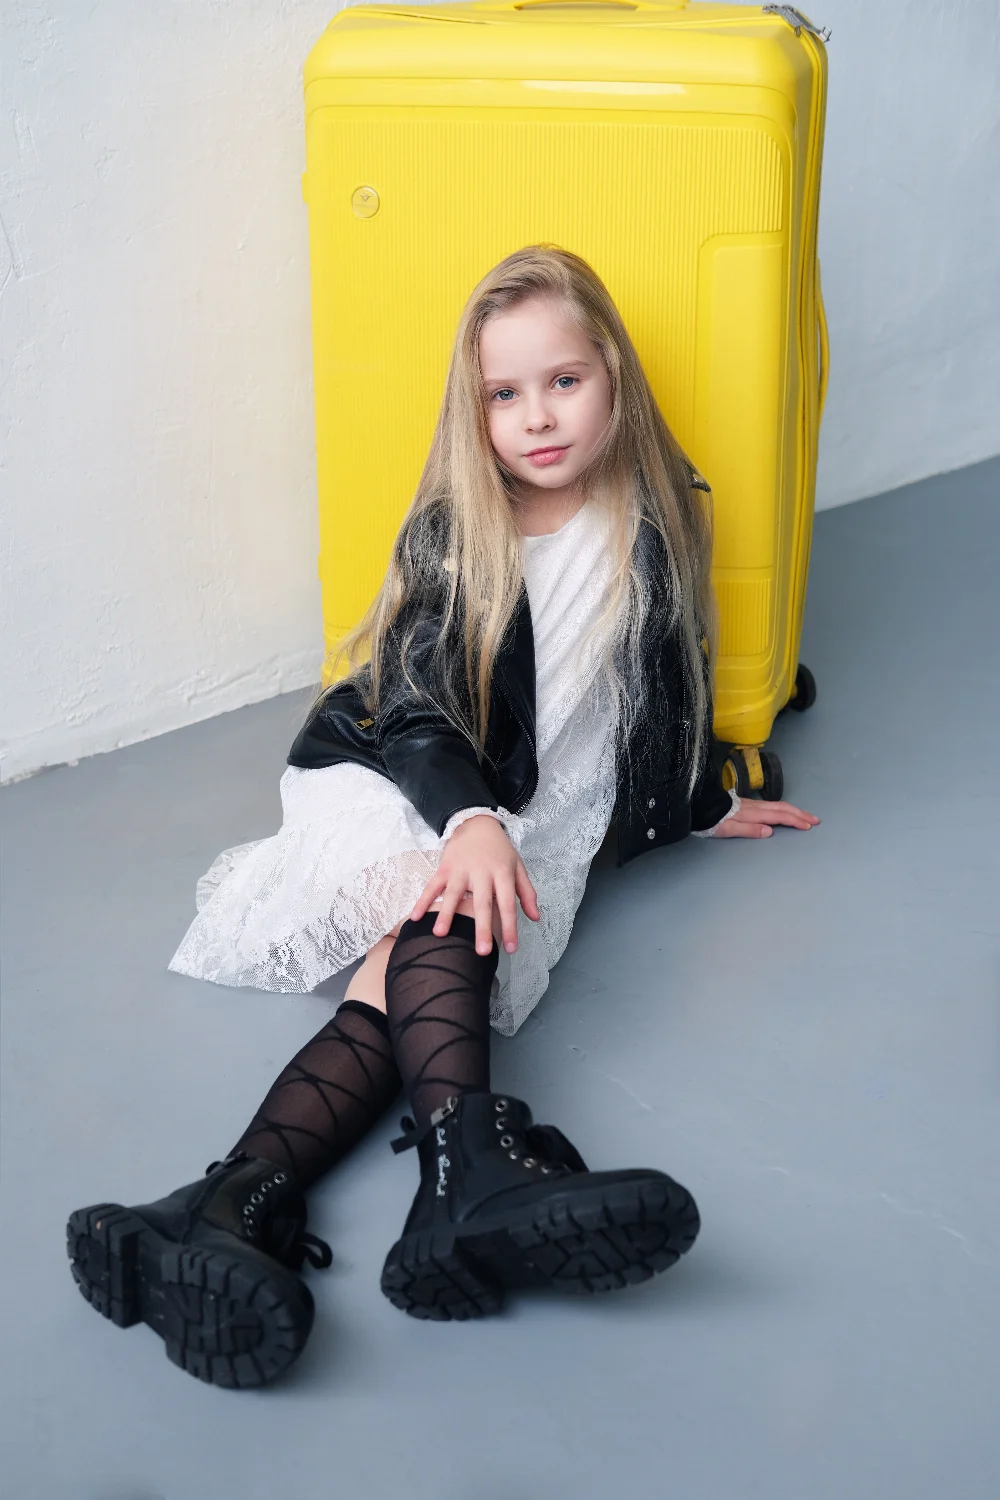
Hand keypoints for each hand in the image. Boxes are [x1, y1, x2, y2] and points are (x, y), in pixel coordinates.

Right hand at [410, 815, 540, 956]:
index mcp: (502, 874)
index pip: (508, 904)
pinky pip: (432, 886)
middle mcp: (482, 873)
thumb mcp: (518, 867)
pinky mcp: (445, 867)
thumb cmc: (500, 851)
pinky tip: (415, 917)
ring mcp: (461, 870)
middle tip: (481, 952)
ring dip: (446, 914)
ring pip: (453, 894)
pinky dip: (423, 900)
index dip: (510, 926)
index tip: (510, 948)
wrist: (477, 823)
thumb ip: (527, 893)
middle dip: (481, 928)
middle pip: (482, 903)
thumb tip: (536, 918)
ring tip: (440, 934)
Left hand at [712, 798, 819, 838]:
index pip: (779, 816)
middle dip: (801, 814)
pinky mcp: (751, 804)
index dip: (795, 821)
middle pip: (783, 808)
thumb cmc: (713, 821)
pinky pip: (774, 805)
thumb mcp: (728, 829)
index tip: (808, 827)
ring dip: (795, 810)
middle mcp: (756, 806)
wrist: (701, 806)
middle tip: (816, 820)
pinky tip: (788, 812)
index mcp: (753, 813)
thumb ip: (749, 830)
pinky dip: (786, 809)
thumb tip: (770, 831)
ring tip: (807, 817)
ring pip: (779, 805)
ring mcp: (754, 804)